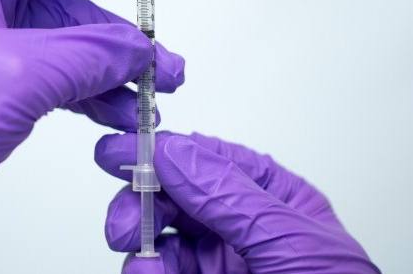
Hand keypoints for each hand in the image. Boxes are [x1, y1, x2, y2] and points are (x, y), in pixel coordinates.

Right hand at [95, 132, 379, 272]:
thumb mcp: (289, 243)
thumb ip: (229, 195)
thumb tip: (177, 153)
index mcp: (276, 202)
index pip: (214, 160)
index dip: (167, 150)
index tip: (124, 151)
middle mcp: (243, 231)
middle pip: (176, 195)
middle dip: (144, 200)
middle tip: (126, 219)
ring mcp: (219, 265)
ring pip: (158, 237)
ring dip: (139, 241)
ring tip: (140, 259)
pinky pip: (158, 272)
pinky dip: (144, 271)